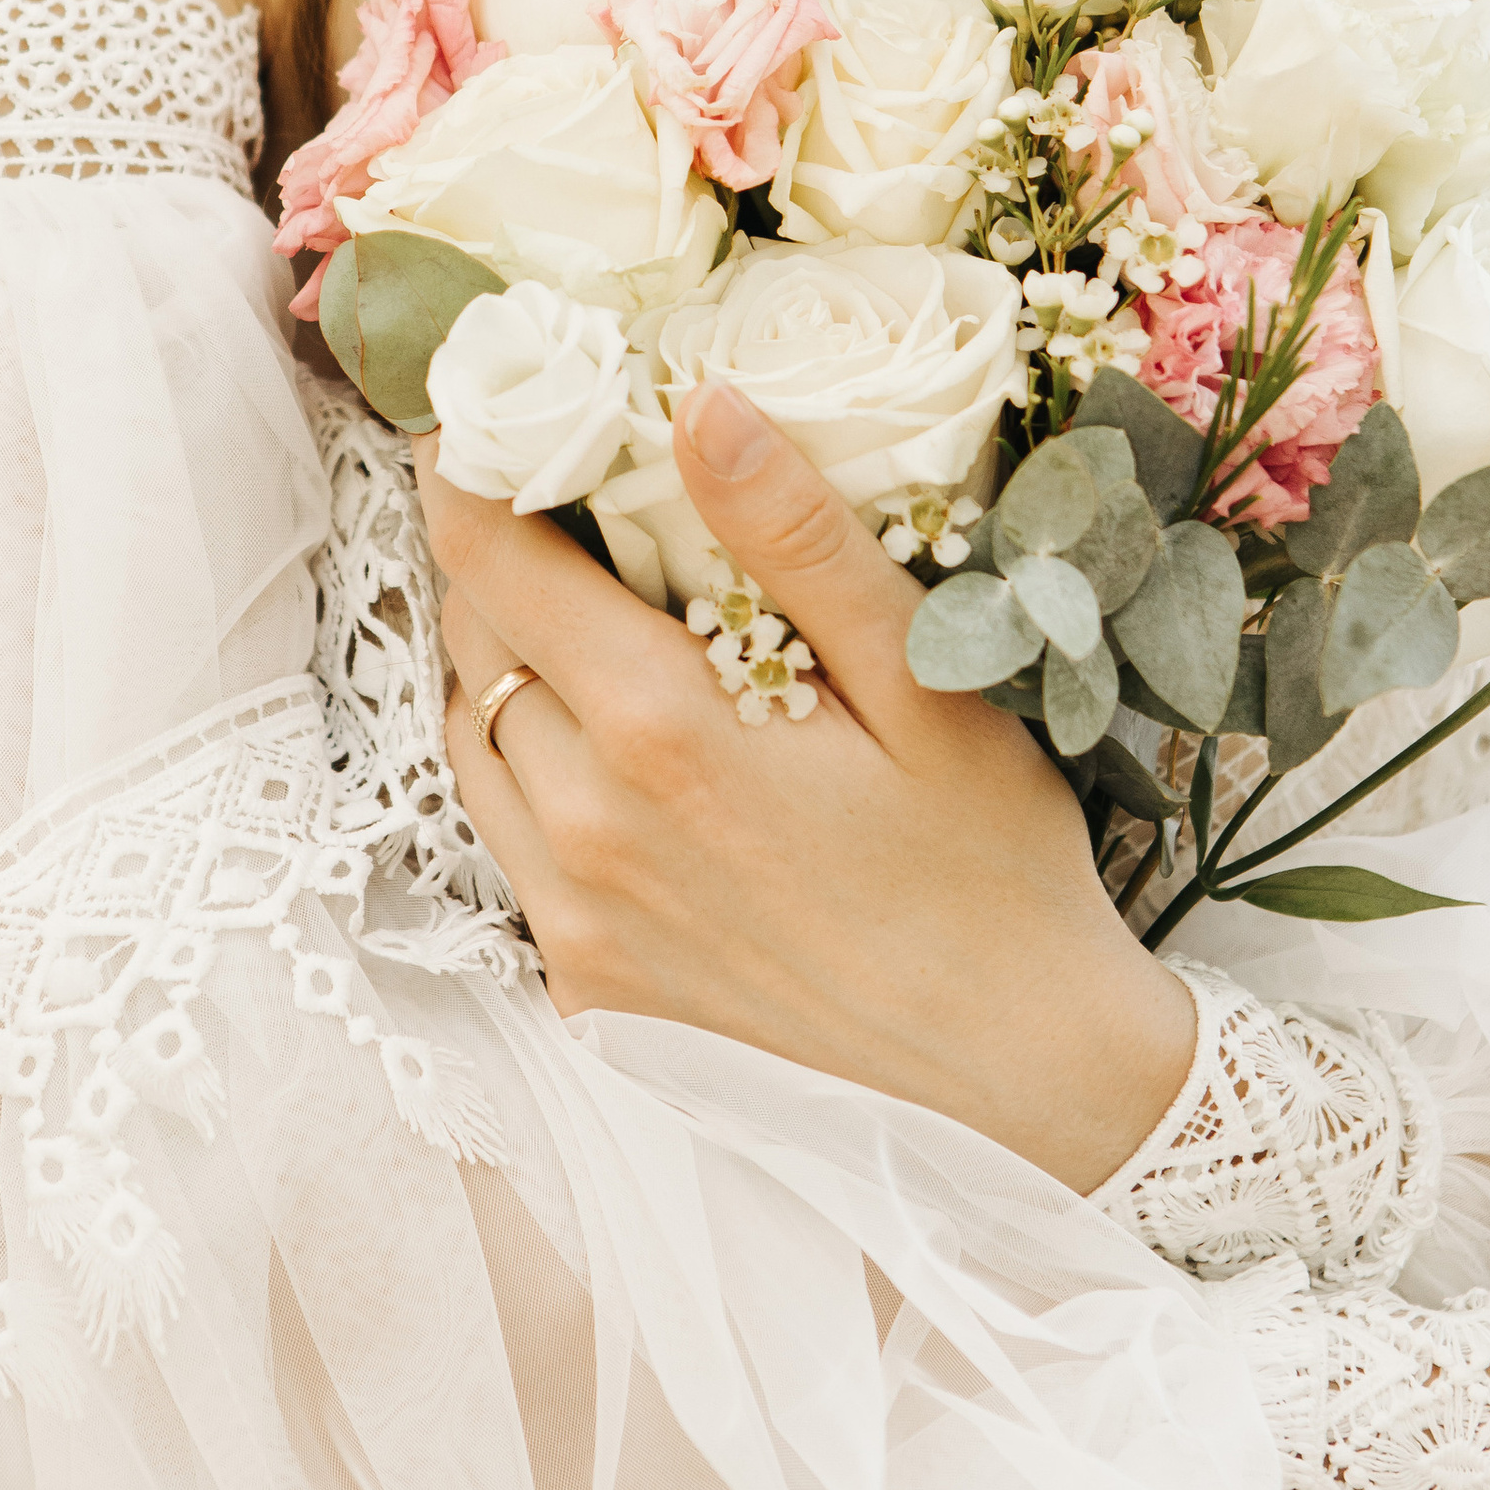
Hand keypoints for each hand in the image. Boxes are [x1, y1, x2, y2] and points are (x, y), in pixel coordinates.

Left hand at [426, 385, 1194, 1191]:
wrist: (1022, 1089)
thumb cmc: (993, 873)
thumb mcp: (924, 684)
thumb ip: (800, 540)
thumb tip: (701, 405)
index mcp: (660, 733)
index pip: (491, 556)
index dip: (466, 461)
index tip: (480, 399)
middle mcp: (585, 829)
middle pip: (472, 638)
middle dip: (491, 548)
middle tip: (544, 481)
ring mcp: (574, 922)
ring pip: (475, 740)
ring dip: (505, 659)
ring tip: (579, 602)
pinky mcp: (586, 989)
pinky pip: (512, 841)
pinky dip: (533, 767)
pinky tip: (619, 744)